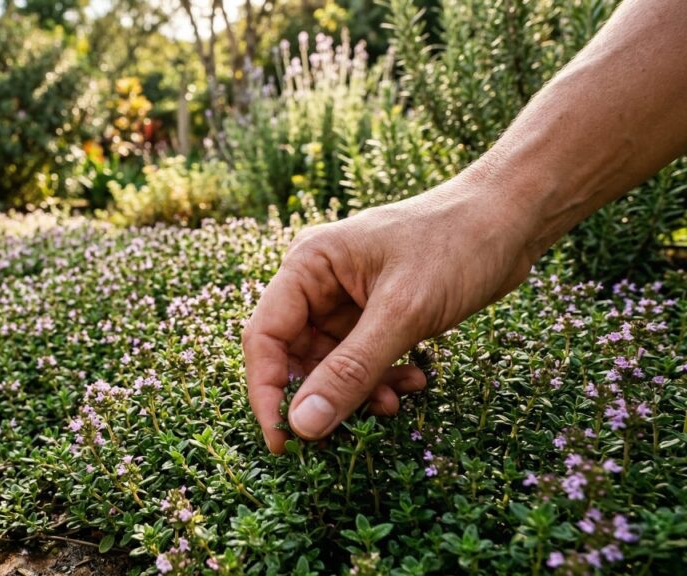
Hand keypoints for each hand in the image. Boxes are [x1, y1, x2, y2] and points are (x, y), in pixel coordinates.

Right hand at [242, 177, 535, 452]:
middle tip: (343, 436)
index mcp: (308, 266)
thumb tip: (302, 426)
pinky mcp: (376, 313)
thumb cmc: (456, 245)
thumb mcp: (402, 313)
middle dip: (319, 396)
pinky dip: (381, 379)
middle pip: (294, 355)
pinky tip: (414, 383)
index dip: (267, 391)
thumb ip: (350, 371)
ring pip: (330, 364)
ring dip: (357, 392)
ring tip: (395, 405)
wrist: (512, 218)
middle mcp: (318, 282)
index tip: (283, 441)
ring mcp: (347, 298)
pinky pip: (361, 359)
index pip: (265, 337)